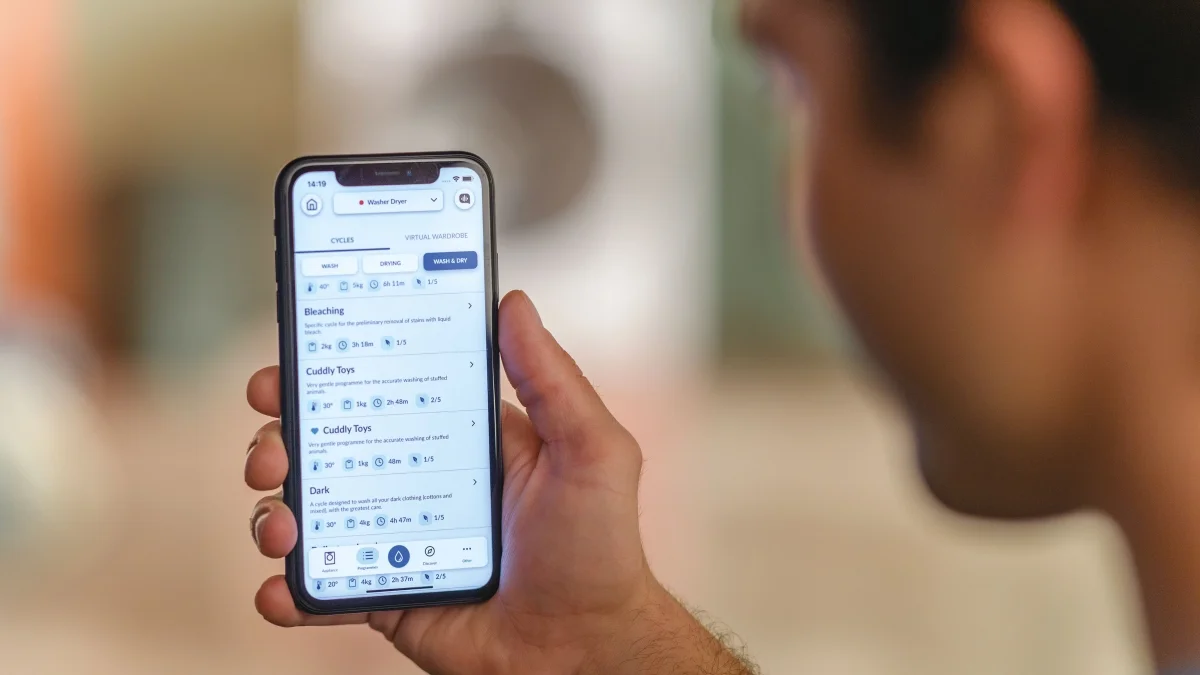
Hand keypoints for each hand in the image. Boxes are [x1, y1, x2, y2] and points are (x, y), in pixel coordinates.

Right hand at [247, 291, 668, 672]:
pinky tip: (283, 590)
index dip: (330, 366)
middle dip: (281, 435)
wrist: (585, 652)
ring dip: (274, 511)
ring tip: (284, 524)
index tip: (295, 354)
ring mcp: (393, 537)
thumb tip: (513, 303)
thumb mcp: (591, 451)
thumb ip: (552, 379)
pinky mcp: (382, 593)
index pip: (383, 383)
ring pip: (308, 510)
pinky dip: (287, 590)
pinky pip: (318, 588)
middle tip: (273, 445)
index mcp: (458, 434)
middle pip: (326, 441)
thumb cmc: (598, 549)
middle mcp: (416, 478)